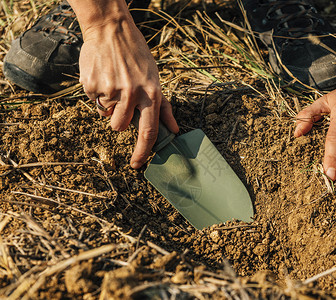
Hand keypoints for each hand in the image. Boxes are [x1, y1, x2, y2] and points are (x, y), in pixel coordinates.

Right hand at [79, 18, 177, 168]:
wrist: (111, 30)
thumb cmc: (137, 57)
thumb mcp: (156, 79)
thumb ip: (164, 107)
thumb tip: (175, 130)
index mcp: (151, 93)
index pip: (149, 131)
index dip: (143, 152)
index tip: (137, 165)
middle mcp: (132, 93)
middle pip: (120, 127)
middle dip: (119, 120)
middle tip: (122, 99)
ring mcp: (111, 89)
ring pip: (105, 115)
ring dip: (108, 106)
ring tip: (113, 84)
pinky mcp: (92, 84)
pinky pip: (93, 100)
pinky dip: (97, 92)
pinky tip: (104, 75)